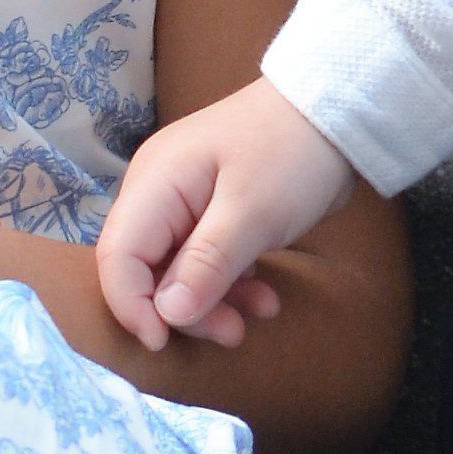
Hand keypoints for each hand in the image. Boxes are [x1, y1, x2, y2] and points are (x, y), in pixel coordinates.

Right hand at [97, 83, 350, 349]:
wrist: (334, 112)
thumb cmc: (291, 154)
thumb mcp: (252, 213)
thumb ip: (206, 264)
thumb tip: (166, 315)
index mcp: (155, 183)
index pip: (117, 255)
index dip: (131, 304)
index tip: (162, 341)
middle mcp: (158, 192)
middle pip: (145, 268)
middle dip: (183, 308)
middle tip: (231, 333)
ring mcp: (184, 202)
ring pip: (178, 270)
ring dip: (213, 302)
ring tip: (258, 315)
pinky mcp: (211, 213)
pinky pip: (205, 260)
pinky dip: (231, 284)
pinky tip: (265, 296)